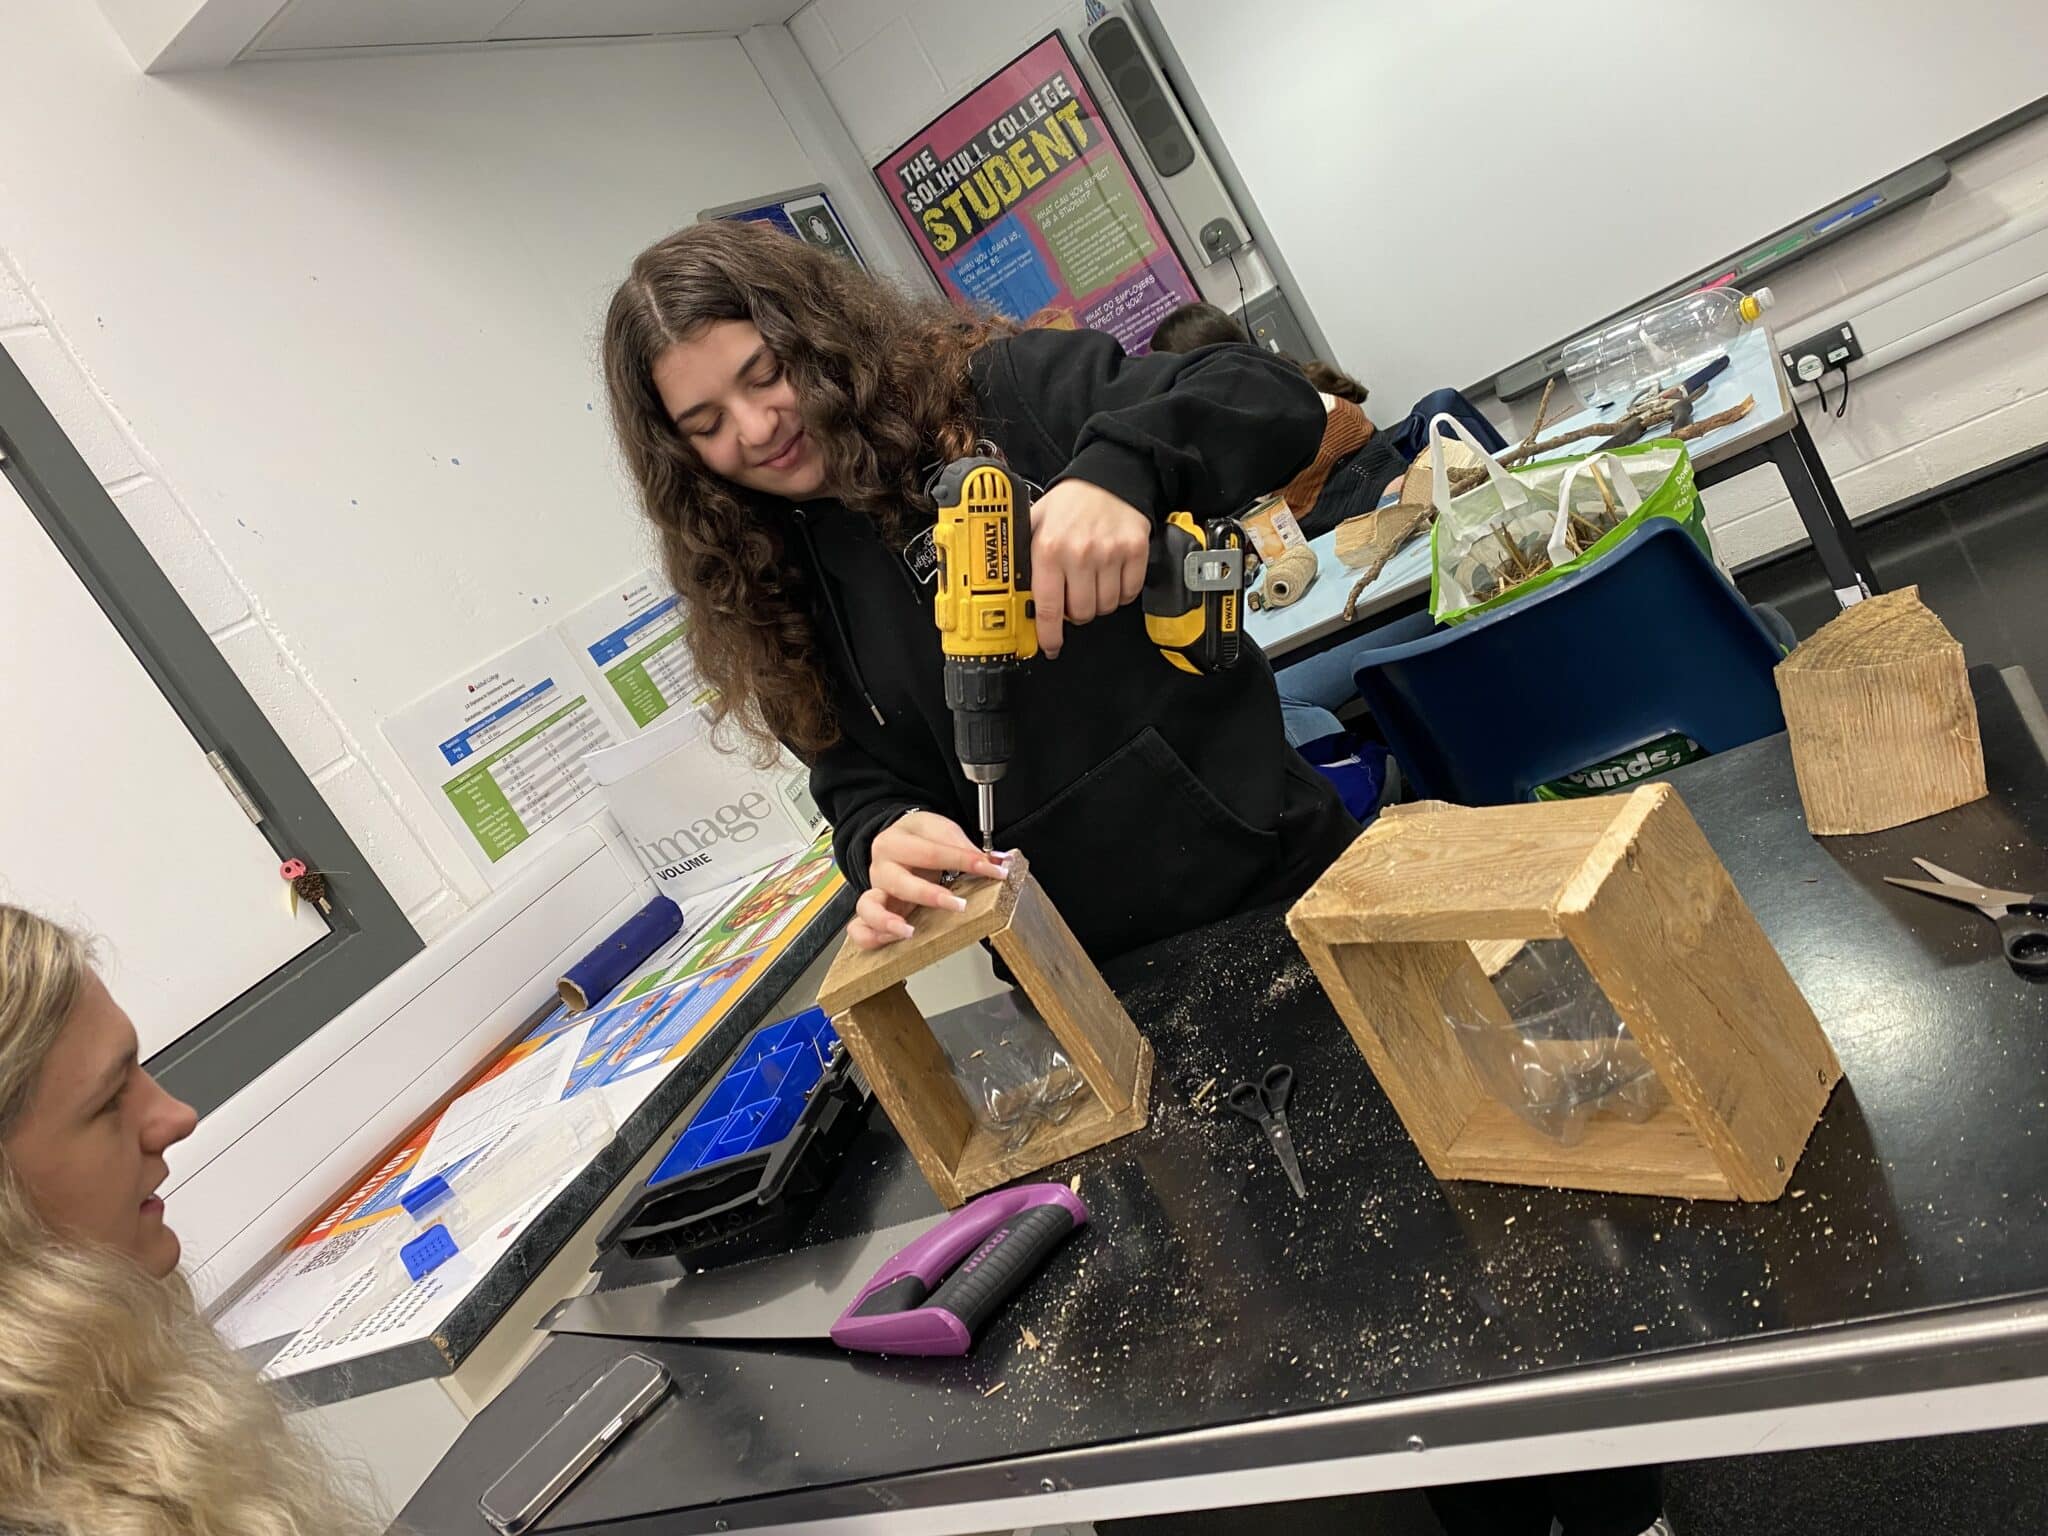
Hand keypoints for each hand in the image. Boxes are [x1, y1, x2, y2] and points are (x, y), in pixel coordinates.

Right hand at [848, 811, 1008, 949]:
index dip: (965, 861)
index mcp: (896, 842)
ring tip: (909, 931)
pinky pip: (860, 930)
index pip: (931, 852)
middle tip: (957, 904)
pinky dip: (873, 937)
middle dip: (930, 895)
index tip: (993, 870)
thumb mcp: (941, 830)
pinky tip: (892, 940)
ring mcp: (875, 892)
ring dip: (887, 922)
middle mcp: (881, 867)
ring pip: (868, 907)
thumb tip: (996, 862)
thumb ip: (964, 847)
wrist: (897, 839)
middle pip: (899, 882)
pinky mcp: (872, 913)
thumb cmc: (919, 838)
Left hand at [1028, 479, 1149, 657]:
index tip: (1050, 645)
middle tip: (1072, 598)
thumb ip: (1024, 555)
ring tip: (1091, 582)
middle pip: (1080, 613)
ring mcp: (1110, 553)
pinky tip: (1111, 576)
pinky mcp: (1135, 552)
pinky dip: (1120, 592)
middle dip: (1074, 613)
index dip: (1049, 635)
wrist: (1109, 477)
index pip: (1048, 607)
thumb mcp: (1036, 522)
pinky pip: (1128, 593)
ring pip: (1105, 606)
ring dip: (1097, 603)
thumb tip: (1012, 593)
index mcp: (1049, 548)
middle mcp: (1079, 553)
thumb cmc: (1071, 502)